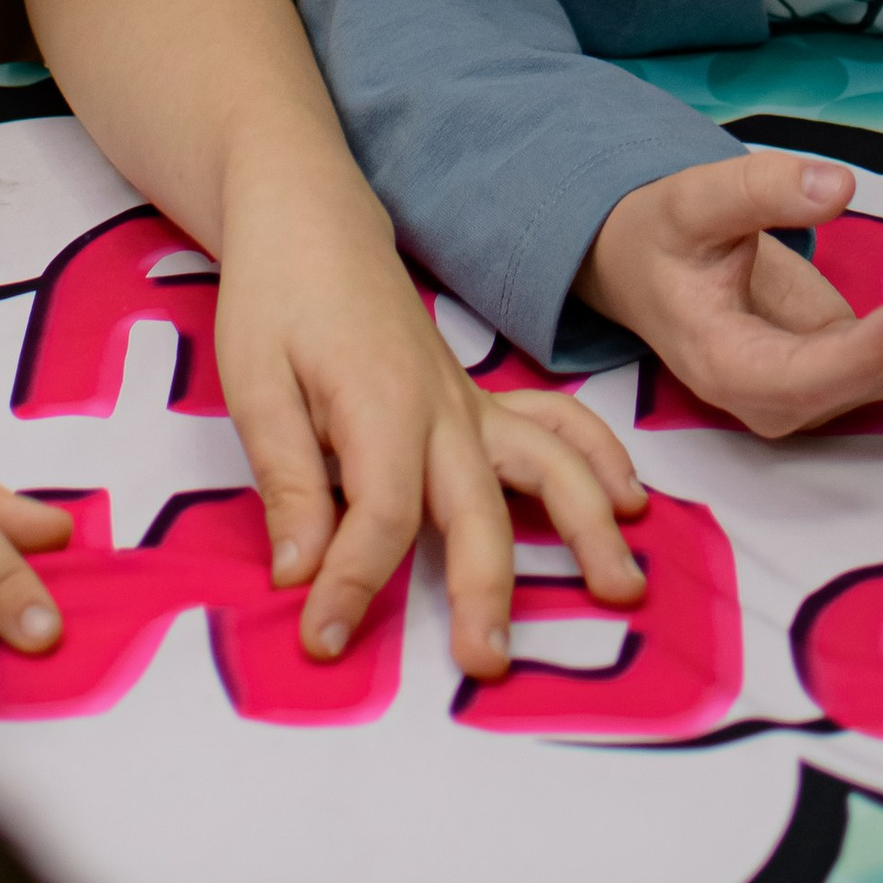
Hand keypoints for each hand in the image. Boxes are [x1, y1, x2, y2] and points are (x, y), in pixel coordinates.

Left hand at [212, 189, 646, 680]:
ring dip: (587, 526)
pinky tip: (628, 503)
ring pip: (549, 464)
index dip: (353, 585)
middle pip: (479, 510)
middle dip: (486, 592)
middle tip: (487, 663)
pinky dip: (599, 459)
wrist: (312, 218)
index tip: (324, 639)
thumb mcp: (254, 384)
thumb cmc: (274, 297)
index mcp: (379, 405)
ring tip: (619, 587)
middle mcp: (442, 407)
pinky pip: (555, 426)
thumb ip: (286, 480)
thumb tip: (299, 574)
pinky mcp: (478, 400)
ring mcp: (470, 402)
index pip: (381, 516)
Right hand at [581, 150, 882, 436]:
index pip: (798, 377)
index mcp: (725, 367)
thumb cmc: (664, 235)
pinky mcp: (852, 368)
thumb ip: (759, 191)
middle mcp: (778, 398)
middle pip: (868, 383)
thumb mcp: (692, 200)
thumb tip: (838, 184)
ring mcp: (820, 390)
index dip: (856, 355)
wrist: (654, 266)